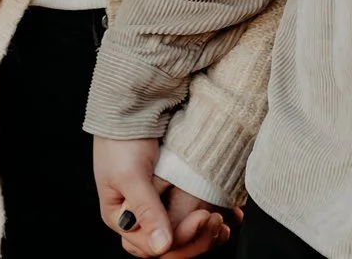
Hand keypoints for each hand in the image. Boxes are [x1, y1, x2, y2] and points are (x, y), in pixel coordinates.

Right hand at [97, 137, 223, 256]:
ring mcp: (160, 206)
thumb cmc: (122, 140)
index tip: (201, 217)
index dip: (180, 239)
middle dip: (196, 238)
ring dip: (206, 232)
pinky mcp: (176, 194)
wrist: (134, 105)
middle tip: (215, 219)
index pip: (152, 247)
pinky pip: (194, 216)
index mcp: (124, 219)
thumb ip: (146, 212)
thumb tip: (162, 247)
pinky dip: (212, 219)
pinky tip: (229, 216)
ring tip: (223, 220)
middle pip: (170, 245)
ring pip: (185, 235)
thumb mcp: (131, 176)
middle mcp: (141, 217)